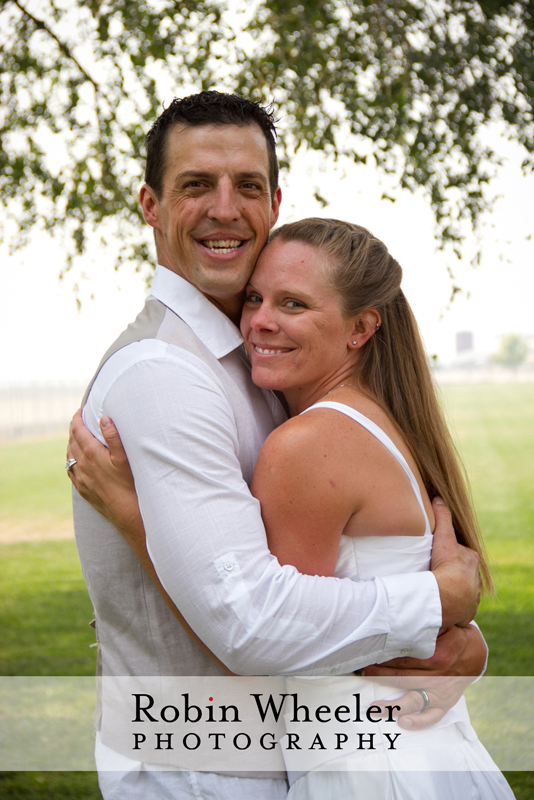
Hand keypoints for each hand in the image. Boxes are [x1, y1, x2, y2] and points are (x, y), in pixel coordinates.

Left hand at [67, 410, 138, 532]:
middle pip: (72, 441)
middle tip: (80, 420)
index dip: (77, 418)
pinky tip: (76, 459)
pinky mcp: (82, 488)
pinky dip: (71, 459)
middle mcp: (82, 465)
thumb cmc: (129, 483)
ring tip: (78, 437)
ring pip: (69, 455)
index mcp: (91, 454)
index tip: (80, 411)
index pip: (78, 430)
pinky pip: (70, 470)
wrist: (127, 512)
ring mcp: (80, 477)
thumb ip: (113, 436)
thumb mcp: (124, 457)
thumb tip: (103, 418)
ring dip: (72, 443)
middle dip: (74, 428)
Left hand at [363, 624, 486, 728]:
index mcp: (436, 656)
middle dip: (380, 677)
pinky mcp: (446, 703)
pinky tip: (403, 722)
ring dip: (392, 704)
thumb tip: (401, 615)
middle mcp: (437, 676)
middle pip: (403, 678)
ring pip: (414, 700)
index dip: (384, 659)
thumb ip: (424, 625)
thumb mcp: (442, 625)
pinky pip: (432, 716)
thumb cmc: (452, 635)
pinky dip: (418, 721)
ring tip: (375, 707)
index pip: (403, 659)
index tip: (367, 657)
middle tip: (363, 674)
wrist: (475, 653)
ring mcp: (441, 692)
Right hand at [430, 497, 480, 630]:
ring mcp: (471, 596)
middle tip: (435, 572)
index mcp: (472, 561)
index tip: (438, 556)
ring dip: (450, 590)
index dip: (449, 553)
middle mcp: (475, 579)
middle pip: (461, 572)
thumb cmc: (448, 565)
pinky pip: (458, 606)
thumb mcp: (444, 537)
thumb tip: (439, 498)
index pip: (460, 554)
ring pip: (460, 589)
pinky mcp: (466, 611)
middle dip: (451, 572)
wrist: (450, 595)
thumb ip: (442, 517)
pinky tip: (440, 603)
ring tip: (435, 589)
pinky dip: (451, 604)